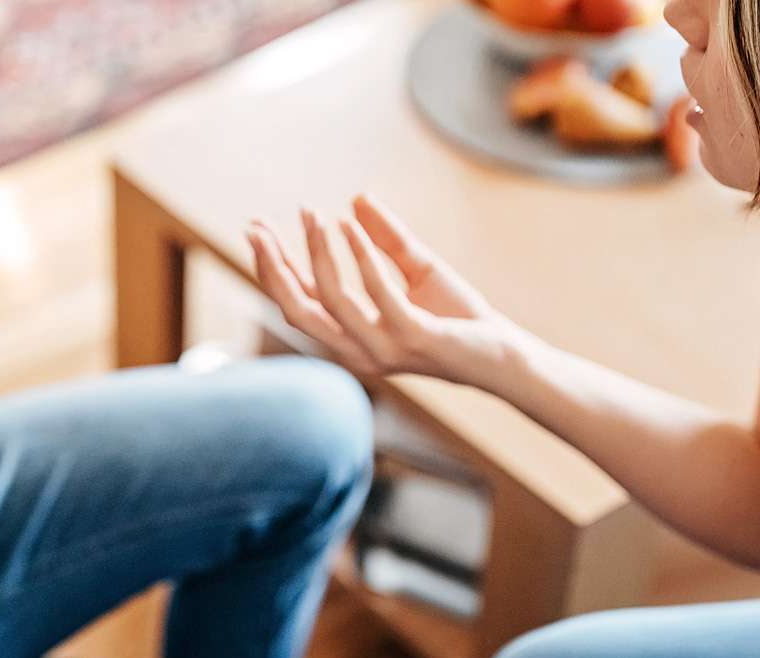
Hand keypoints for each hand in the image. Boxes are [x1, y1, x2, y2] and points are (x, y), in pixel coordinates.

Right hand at [246, 194, 520, 382]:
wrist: (503, 358)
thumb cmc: (460, 320)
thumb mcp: (418, 271)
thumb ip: (387, 239)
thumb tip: (356, 198)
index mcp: (351, 339)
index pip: (298, 303)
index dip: (272, 268)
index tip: (256, 228)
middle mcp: (357, 351)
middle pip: (297, 310)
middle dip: (272, 267)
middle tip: (256, 225)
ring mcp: (383, 348)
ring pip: (331, 300)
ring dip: (316, 254)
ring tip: (311, 215)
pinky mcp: (413, 338)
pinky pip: (377, 294)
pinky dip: (360, 256)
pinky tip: (348, 225)